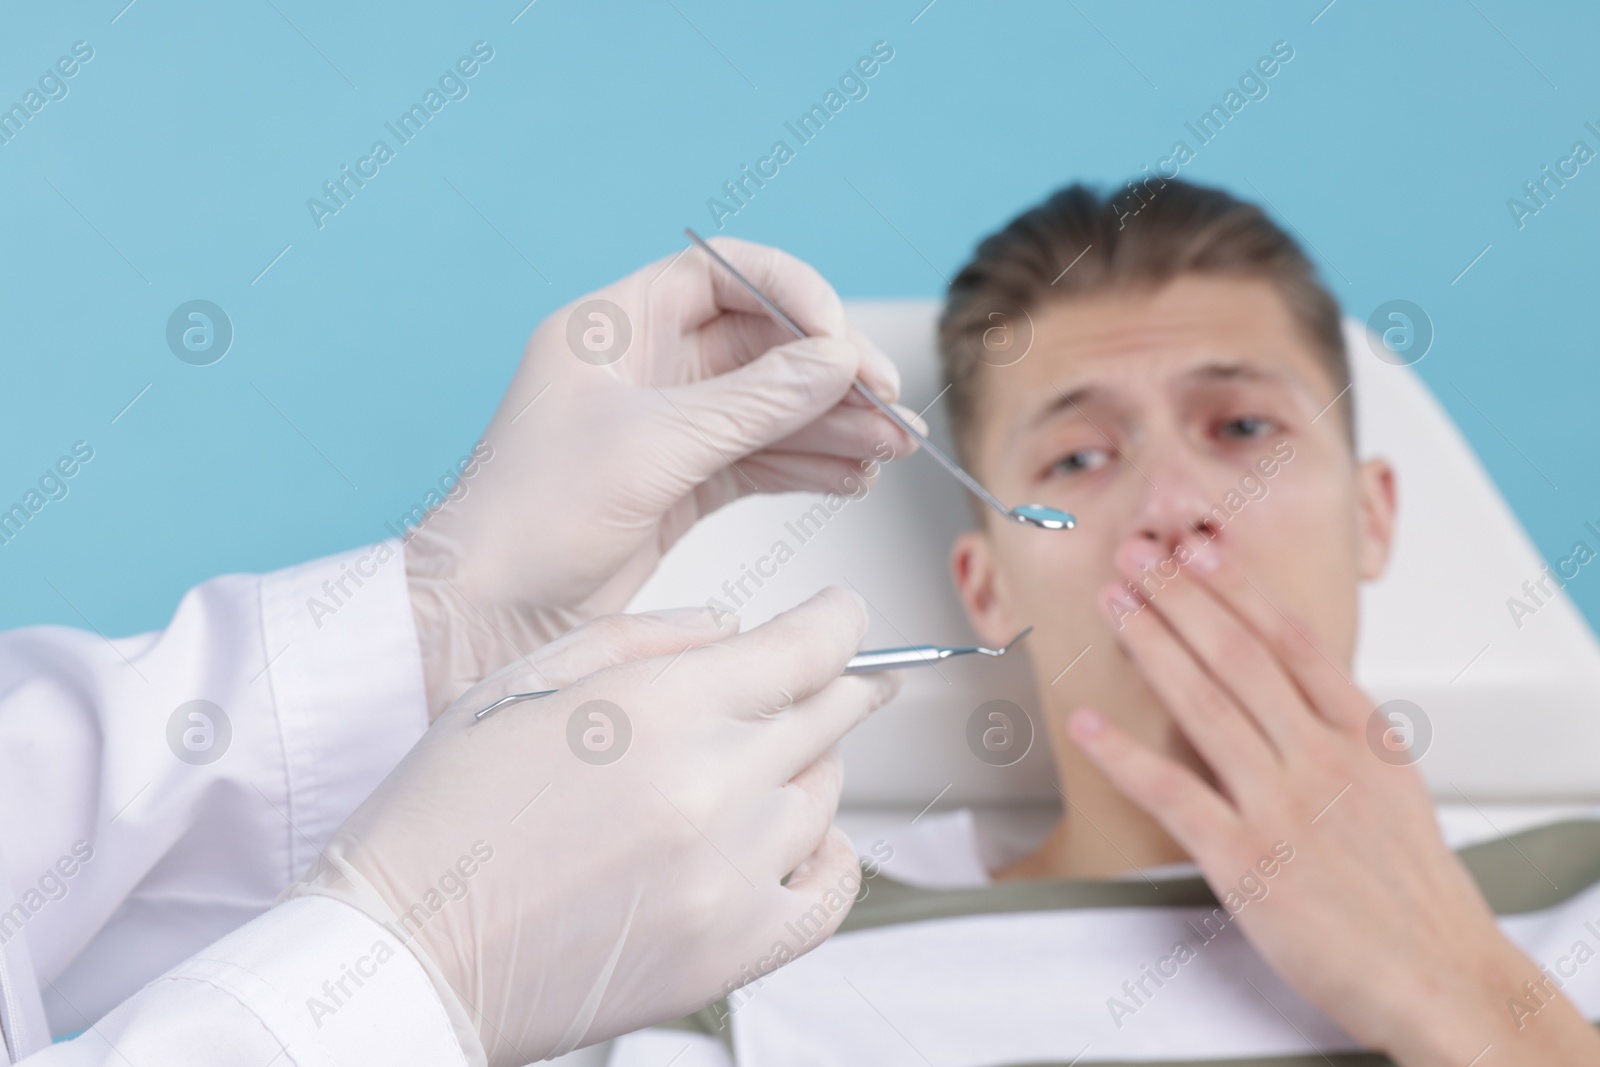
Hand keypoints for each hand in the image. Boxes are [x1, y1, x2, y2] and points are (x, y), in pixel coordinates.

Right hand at [291, 587, 899, 1065]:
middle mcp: (707, 786)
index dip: (839, 620)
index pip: (808, 646)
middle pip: (830, 713)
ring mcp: (727, 873)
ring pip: (827, 794)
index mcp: (655, 707)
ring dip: (807, 770)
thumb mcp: (521, 680)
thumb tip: (735, 626)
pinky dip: (830, 857)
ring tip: (755, 770)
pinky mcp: (730, 949)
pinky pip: (831, 892)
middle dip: (835, 685)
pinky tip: (804, 841)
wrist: (405, 954)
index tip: (842, 615)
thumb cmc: (445, 817)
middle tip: (834, 679)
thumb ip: (644, 636)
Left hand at [406, 237, 919, 715]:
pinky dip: (808, 465)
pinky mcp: (679, 485)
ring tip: (891, 448)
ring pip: (769, 407)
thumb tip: (836, 360)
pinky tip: (852, 474)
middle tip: (889, 405)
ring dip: (833, 424)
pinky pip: (760, 458)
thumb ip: (752, 403)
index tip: (842, 340)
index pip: (722, 276)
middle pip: (760, 345)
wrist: (485, 616)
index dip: (793, 295)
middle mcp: (642, 370)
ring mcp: (664, 428)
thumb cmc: (529, 519)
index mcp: (612, 329)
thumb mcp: (651, 448)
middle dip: (830, 374)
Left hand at [1068, 536, 1599, 1066]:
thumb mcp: (1394, 787)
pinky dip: (1123, 755)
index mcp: (1362, 738)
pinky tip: (1089, 723)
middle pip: (1239, 657)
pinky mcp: (1246, 861)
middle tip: (1137, 555)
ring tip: (1113, 604)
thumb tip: (1298, 685)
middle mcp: (1322, 760)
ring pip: (1205, 706)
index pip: (1293, 641)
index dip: (1239, 588)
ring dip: (1151, 646)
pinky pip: (1172, 794)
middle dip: (1181, 598)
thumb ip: (1343, 731)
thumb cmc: (1412, 890)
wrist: (1438, 975)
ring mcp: (1283, 807)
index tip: (1200, 550)